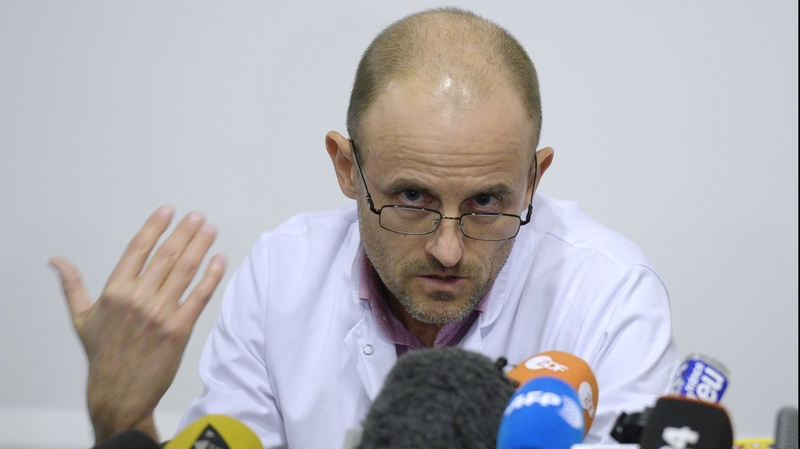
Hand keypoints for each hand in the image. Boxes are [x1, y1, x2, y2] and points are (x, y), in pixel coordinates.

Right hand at [50, 206, 226, 442]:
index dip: (154, 227)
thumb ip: (73, 285)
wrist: (119, 392)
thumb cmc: (102, 354)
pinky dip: (210, 277)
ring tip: (210, 230)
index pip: (137, 249)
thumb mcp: (81, 318)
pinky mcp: (178, 330)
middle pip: (166, 256)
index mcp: (114, 292)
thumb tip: (56, 260)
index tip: (169, 210)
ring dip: (199, 247)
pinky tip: (219, 260)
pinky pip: (198, 297)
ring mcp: (159, 314)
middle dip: (184, 232)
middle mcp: (137, 299)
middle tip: (198, 216)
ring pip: (184, 271)